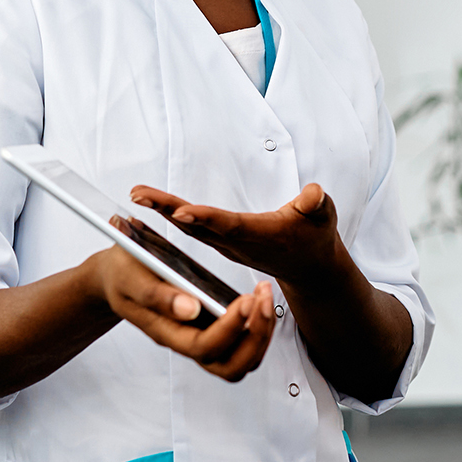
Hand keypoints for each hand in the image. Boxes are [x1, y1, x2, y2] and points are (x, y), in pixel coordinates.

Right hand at [85, 246, 275, 380]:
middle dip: (255, 336)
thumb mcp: (131, 276)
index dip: (229, 329)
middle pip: (230, 366)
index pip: (203, 347)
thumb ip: (157, 295)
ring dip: (261, 332)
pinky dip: (256, 325)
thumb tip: (190, 310)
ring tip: (263, 294)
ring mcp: (199, 338)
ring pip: (240, 359)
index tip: (245, 299)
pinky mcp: (209, 329)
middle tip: (262, 297)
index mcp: (164, 331)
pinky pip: (241, 344)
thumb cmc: (122, 274)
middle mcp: (185, 341)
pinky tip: (256, 297)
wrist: (116, 277)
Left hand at [130, 183, 342, 288]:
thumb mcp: (324, 218)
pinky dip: (173, 218)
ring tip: (138, 196)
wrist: (310, 267)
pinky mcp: (225, 242)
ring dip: (163, 212)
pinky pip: (194, 230)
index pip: (228, 226)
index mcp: (260, 235)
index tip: (180, 212)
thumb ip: (317, 205)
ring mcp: (228, 245)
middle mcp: (238, 243)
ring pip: (191, 228)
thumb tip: (313, 194)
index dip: (205, 219)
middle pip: (198, 226)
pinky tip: (155, 208)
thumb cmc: (316, 238)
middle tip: (139, 196)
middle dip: (167, 210)